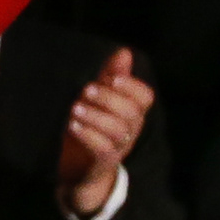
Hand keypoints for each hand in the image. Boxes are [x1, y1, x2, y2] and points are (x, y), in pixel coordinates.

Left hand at [57, 48, 153, 219]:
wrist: (79, 168)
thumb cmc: (91, 127)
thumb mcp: (99, 100)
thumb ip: (111, 76)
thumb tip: (124, 51)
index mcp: (133, 112)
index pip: (146, 97)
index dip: (132, 86)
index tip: (112, 78)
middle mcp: (131, 130)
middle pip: (132, 112)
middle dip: (109, 98)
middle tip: (86, 90)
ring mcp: (119, 147)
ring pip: (118, 131)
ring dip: (96, 116)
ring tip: (75, 108)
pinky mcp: (104, 162)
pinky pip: (103, 149)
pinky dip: (88, 135)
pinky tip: (73, 125)